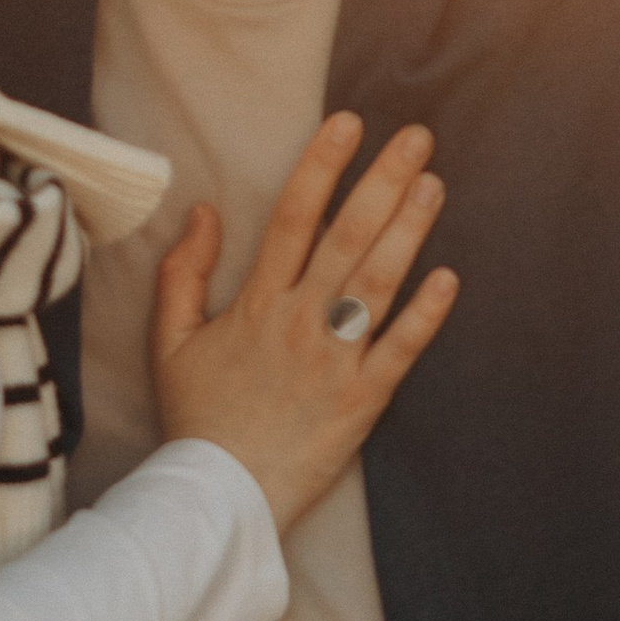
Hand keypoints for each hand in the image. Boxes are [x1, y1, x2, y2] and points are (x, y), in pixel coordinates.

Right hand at [151, 114, 458, 532]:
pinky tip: (449, 278)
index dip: (322, 166)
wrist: (218, 496)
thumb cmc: (197, 419)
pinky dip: (425, 316)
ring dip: (409, 230)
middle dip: (383, 182)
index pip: (293, 218)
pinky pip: (399, 351)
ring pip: (377, 283)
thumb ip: (183, 273)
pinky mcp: (361, 401)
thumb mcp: (170, 342)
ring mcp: (333, 360)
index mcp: (256, 304)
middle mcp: (298, 322)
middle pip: (346, 237)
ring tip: (434, 184)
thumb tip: (203, 212)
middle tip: (417, 138)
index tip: (348, 124)